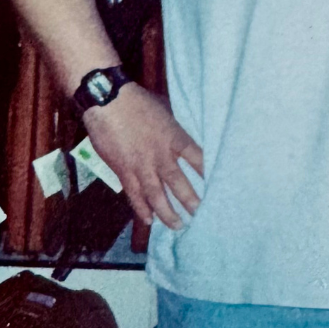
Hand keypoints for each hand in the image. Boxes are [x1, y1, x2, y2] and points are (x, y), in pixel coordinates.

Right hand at [81, 86, 205, 230]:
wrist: (107, 102)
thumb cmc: (138, 101)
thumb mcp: (166, 111)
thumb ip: (175, 129)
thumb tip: (182, 138)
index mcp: (175, 138)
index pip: (199, 160)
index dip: (209, 174)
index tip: (222, 187)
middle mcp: (160, 156)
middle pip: (180, 183)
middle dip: (191, 202)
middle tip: (202, 215)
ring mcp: (141, 166)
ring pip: (157, 195)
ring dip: (168, 213)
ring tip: (178, 226)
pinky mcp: (123, 170)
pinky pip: (134, 194)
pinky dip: (141, 208)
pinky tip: (149, 220)